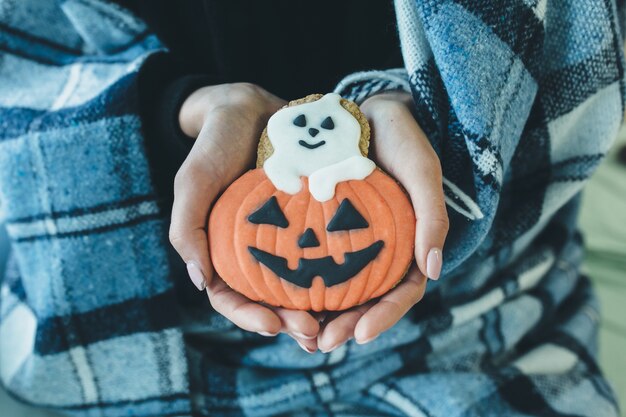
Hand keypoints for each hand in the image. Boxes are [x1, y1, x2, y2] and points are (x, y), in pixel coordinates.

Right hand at [170, 83, 320, 351]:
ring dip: (317, 311)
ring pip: (300, 287)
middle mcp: (254, 251)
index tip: (271, 324)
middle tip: (313, 333)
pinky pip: (324, 255)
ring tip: (337, 325)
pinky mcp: (312, 223)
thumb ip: (189, 230)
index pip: (230, 297)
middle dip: (289, 323)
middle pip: (269, 301)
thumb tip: (200, 282)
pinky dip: (337, 276)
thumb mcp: (195, 182)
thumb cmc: (217, 145)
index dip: (247, 317)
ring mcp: (284, 238)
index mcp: (223, 251)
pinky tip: (357, 288)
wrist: (253, 109)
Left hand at [317, 91, 448, 351]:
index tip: (358, 335)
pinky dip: (301, 282)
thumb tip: (434, 269)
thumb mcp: (421, 171)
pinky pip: (314, 261)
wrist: (368, 111)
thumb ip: (432, 216)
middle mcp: (380, 249)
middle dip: (346, 326)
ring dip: (320, 314)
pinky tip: (279, 295)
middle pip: (367, 300)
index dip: (384, 317)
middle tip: (319, 343)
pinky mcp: (324, 228)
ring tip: (296, 332)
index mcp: (409, 244)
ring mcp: (352, 240)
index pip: (402, 292)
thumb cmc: (401, 139)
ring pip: (339, 288)